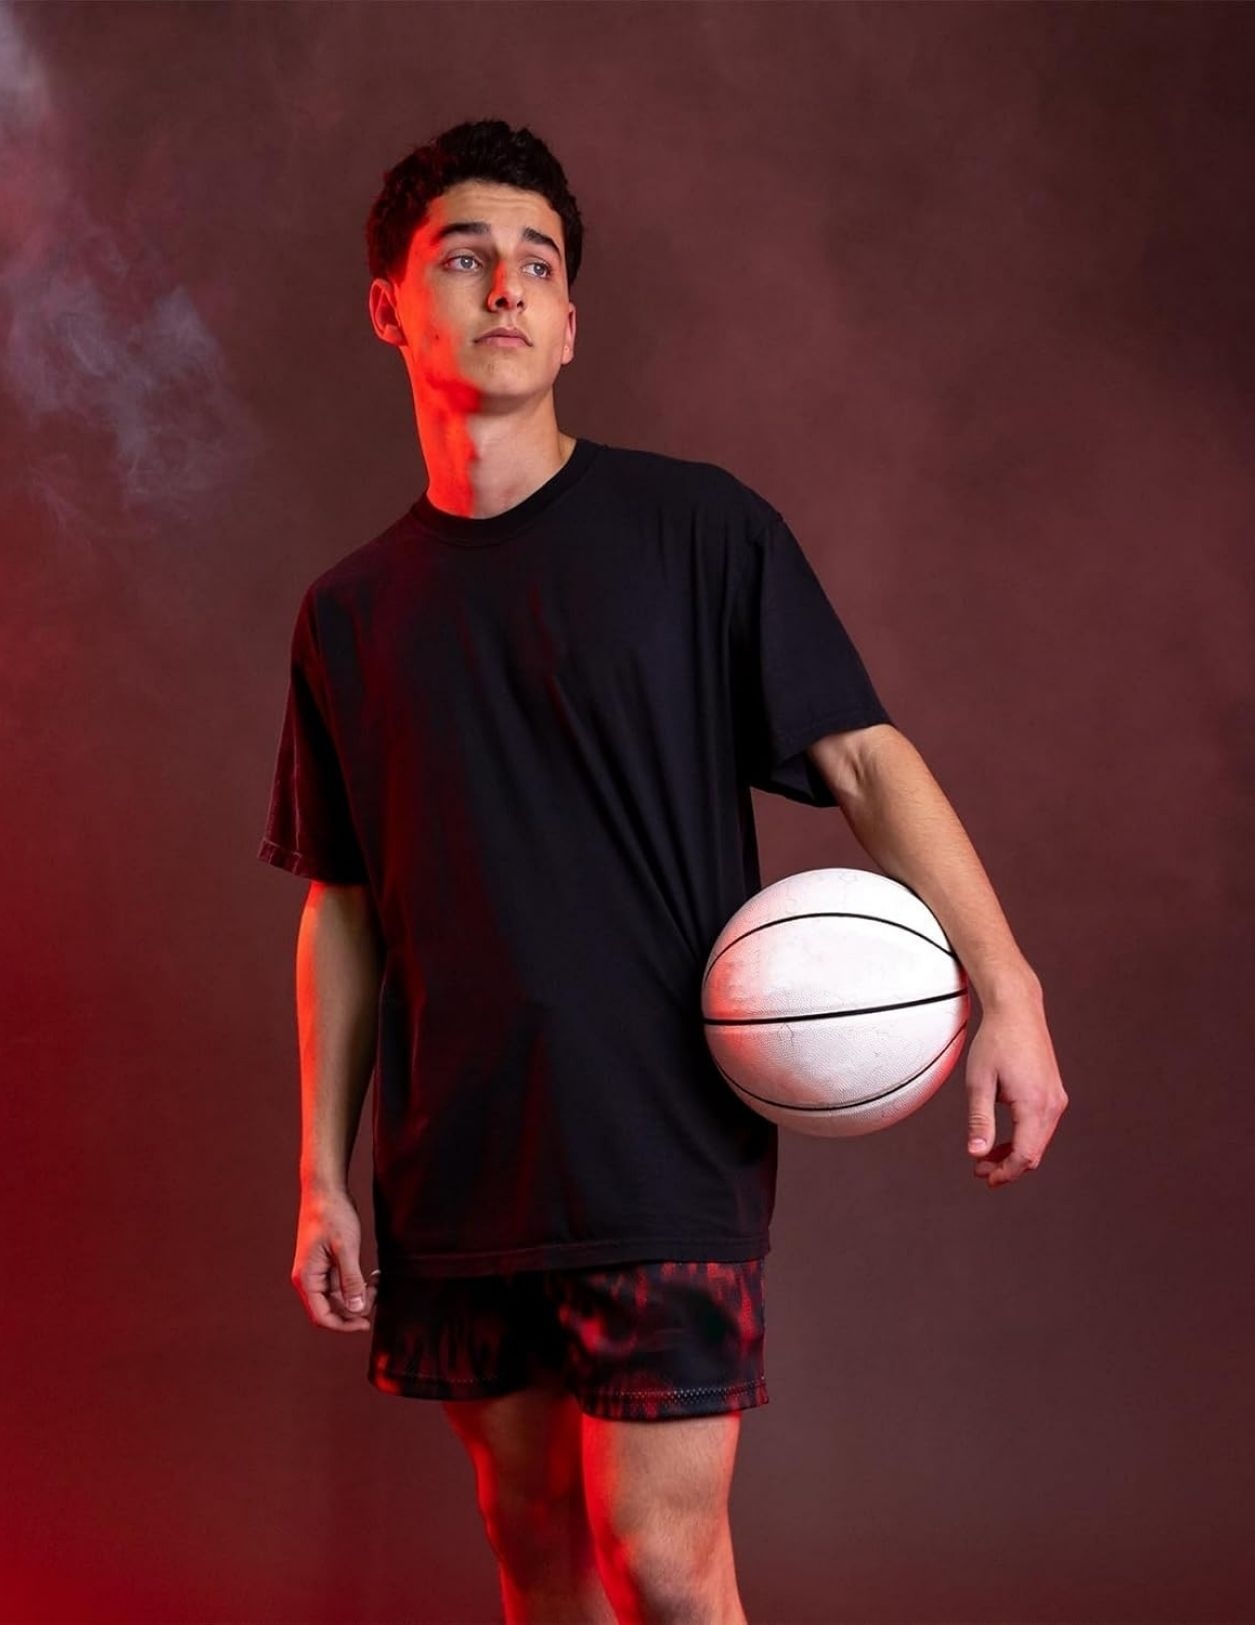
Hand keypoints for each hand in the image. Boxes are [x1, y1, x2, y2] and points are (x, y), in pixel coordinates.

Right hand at [291, 1185, 380, 1330]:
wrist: (325, 1189)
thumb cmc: (331, 1215)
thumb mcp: (345, 1248)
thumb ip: (350, 1281)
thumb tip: (357, 1310)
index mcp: (307, 1278)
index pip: (322, 1316)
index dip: (344, 1325)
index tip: (366, 1323)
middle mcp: (308, 1279)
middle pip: (330, 1309)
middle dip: (355, 1307)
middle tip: (378, 1294)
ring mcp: (317, 1272)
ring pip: (338, 1297)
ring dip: (359, 1295)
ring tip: (378, 1281)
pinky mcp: (326, 1264)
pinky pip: (341, 1284)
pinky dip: (357, 1283)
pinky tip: (373, 1276)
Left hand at [965, 988, 1067, 1188]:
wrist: (1017, 1010)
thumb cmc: (994, 1043)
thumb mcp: (979, 1082)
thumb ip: (979, 1121)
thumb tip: (976, 1154)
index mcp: (1035, 1104)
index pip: (1025, 1155)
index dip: (1005, 1173)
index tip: (983, 1178)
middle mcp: (1053, 1104)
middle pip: (1034, 1153)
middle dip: (1008, 1167)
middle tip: (979, 1171)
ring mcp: (1056, 1098)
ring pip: (1039, 1141)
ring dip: (1015, 1153)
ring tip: (985, 1157)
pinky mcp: (1054, 1092)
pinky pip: (1041, 1126)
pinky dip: (1023, 1137)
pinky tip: (1000, 1139)